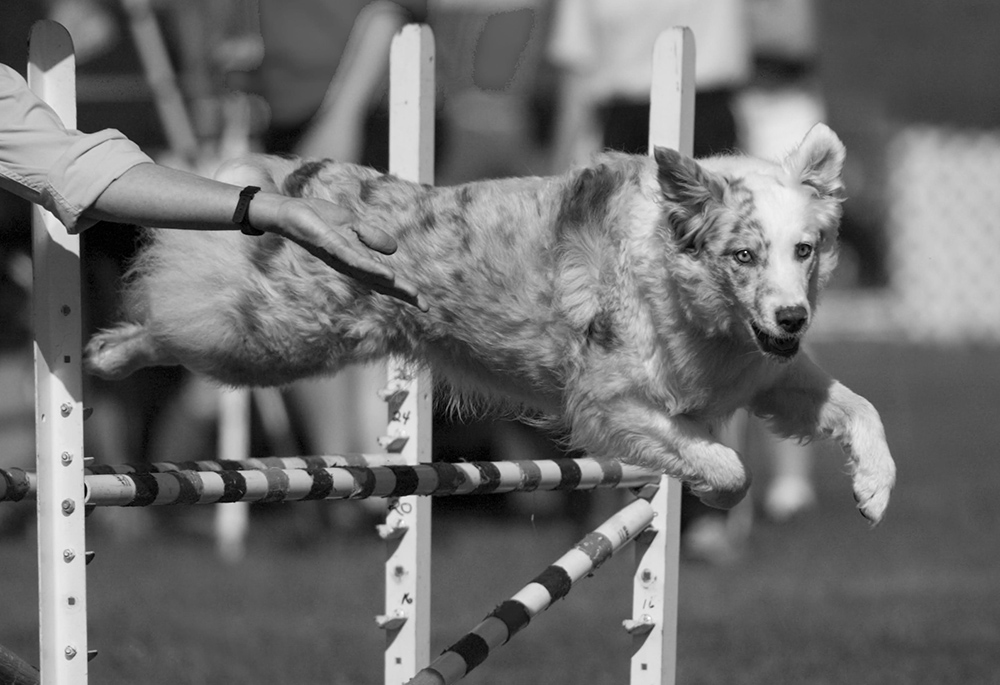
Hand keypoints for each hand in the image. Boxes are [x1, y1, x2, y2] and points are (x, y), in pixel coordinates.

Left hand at [262, 194, 428, 311]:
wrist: (289, 212)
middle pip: (380, 283)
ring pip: (370, 275)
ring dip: (392, 285)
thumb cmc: (317, 219)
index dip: (403, 290)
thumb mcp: (351, 226)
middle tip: (425, 306)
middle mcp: (349, 265)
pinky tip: (386, 273)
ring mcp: (340, 258)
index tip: (424, 303)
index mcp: (356, 261)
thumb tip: (394, 250)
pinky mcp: (330, 246)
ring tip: (411, 293)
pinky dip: (371, 268)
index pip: (384, 279)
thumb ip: (371, 237)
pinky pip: (354, 259)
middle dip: (403, 294)